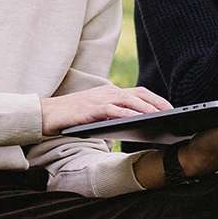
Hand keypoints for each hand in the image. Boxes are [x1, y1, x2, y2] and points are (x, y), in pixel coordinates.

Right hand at [40, 85, 171, 134]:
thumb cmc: (72, 118)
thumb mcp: (96, 115)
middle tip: (172, 112)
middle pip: (138, 94)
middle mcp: (107, 92)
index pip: (138, 92)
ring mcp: (98, 99)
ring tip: (160, 116)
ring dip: (146, 108)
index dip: (156, 99)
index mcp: (109, 93)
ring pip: (128, 100)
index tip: (170, 108)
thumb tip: (133, 126)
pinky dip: (127, 114)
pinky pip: (112, 110)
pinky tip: (138, 119)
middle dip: (157, 102)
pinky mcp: (90, 109)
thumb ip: (113, 116)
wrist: (45, 114)